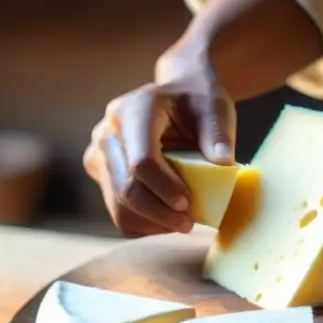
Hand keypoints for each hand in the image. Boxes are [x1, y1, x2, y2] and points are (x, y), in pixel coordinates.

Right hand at [83, 51, 236, 237]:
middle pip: (125, 188)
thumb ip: (218, 134)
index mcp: (133, 110)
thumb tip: (223, 163)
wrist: (175, 98)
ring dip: (152, 223)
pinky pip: (118, 212)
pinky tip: (167, 219)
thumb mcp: (215, 109)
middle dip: (158, 213)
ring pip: (117, 206)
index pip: (141, 161)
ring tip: (182, 223)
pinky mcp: (100, 173)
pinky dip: (144, 224)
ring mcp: (99, 153)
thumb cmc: (197, 102)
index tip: (188, 205)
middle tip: (189, 224)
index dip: (164, 188)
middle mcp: (107, 132)